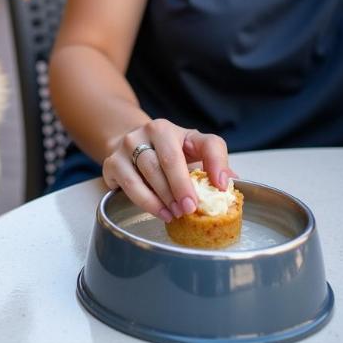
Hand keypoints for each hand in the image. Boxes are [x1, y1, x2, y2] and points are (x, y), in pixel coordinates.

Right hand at [102, 119, 236, 221]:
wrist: (130, 147)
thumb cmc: (167, 153)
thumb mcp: (191, 151)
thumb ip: (211, 162)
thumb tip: (230, 183)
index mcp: (177, 129)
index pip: (205, 143)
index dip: (216, 163)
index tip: (222, 186)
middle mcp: (150, 130)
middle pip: (169, 158)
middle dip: (182, 187)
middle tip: (191, 209)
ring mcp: (128, 145)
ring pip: (148, 170)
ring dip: (164, 197)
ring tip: (176, 214)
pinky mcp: (112, 162)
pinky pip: (129, 183)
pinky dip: (146, 201)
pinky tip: (161, 212)